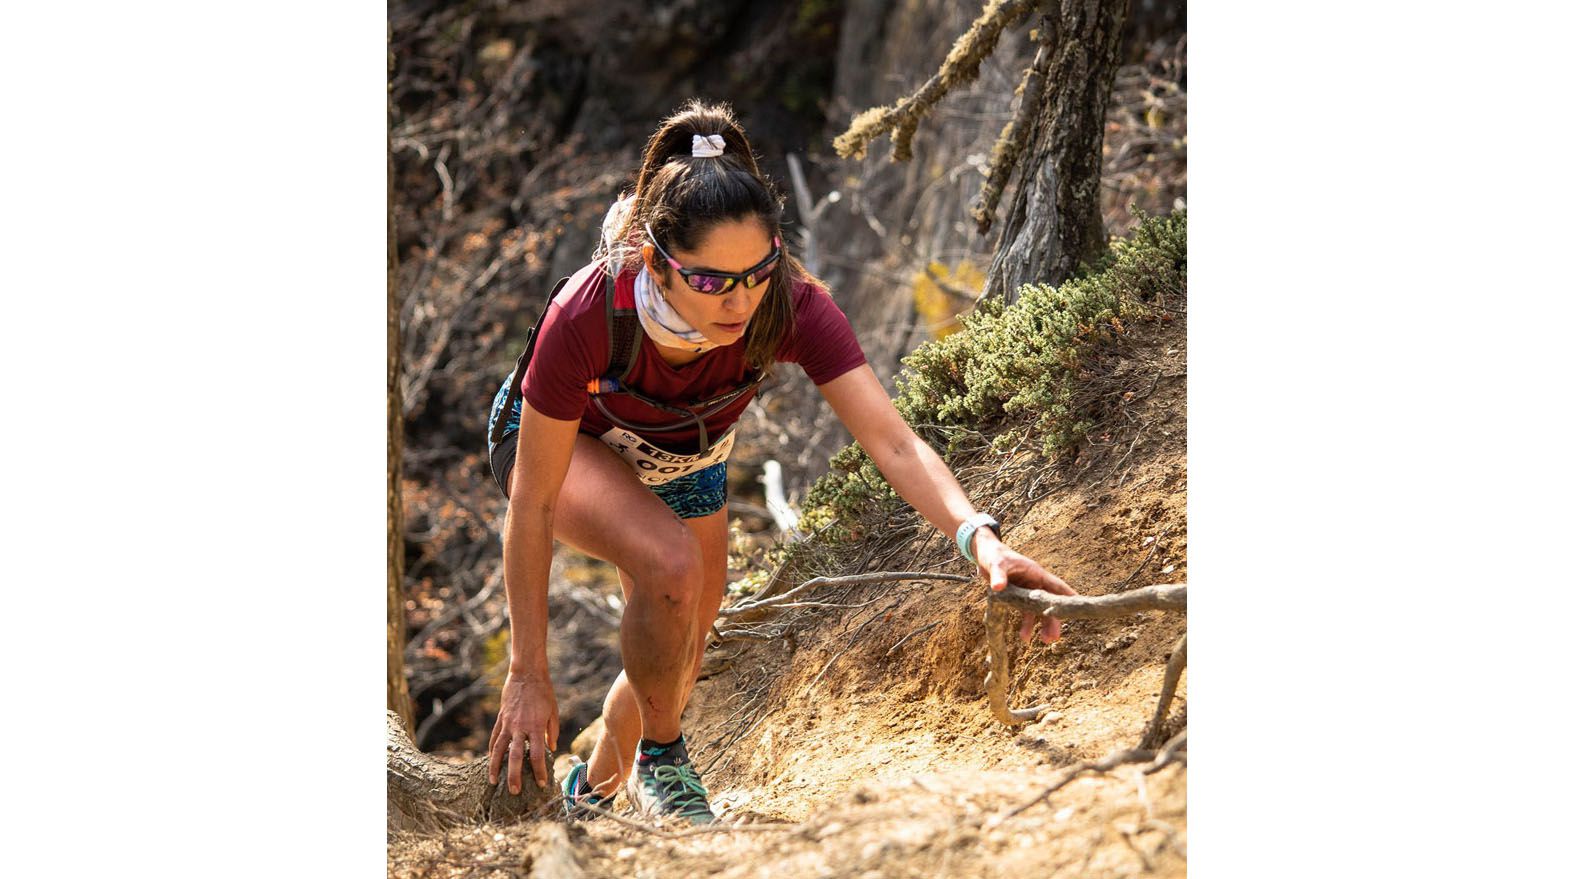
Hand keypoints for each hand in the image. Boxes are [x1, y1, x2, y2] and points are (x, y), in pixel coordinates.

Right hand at [487, 670, 558, 793]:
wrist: (526, 674)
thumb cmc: (544, 692)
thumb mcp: (553, 711)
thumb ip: (552, 731)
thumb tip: (551, 748)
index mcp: (536, 727)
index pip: (537, 755)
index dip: (539, 771)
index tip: (540, 784)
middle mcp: (520, 727)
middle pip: (515, 757)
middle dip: (514, 776)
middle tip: (513, 792)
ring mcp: (508, 723)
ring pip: (498, 749)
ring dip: (495, 767)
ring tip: (493, 781)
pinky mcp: (501, 718)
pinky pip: (494, 737)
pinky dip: (492, 750)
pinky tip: (490, 760)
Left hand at [973, 530, 1077, 643]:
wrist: (985, 555)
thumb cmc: (994, 555)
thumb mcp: (996, 565)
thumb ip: (998, 576)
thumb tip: (997, 587)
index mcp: (1035, 573)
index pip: (1056, 585)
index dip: (1068, 595)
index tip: (1080, 606)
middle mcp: (1035, 583)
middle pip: (1049, 603)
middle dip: (1053, 619)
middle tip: (1055, 637)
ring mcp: (1027, 591)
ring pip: (1039, 610)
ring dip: (1042, 625)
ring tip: (1045, 641)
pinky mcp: (1018, 597)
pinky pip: (1025, 613)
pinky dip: (1026, 624)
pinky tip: (1024, 638)